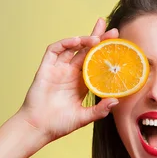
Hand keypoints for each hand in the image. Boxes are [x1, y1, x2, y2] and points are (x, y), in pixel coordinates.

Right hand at [16, 18, 118, 145]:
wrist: (38, 128)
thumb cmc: (59, 124)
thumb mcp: (83, 118)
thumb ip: (99, 110)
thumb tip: (116, 101)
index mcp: (81, 84)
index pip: (96, 63)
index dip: (105, 53)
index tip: (118, 45)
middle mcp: (71, 74)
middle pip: (87, 51)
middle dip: (98, 38)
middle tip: (112, 29)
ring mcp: (58, 70)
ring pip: (72, 48)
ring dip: (84, 40)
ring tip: (96, 38)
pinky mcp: (46, 68)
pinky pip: (54, 50)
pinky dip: (65, 43)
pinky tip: (76, 41)